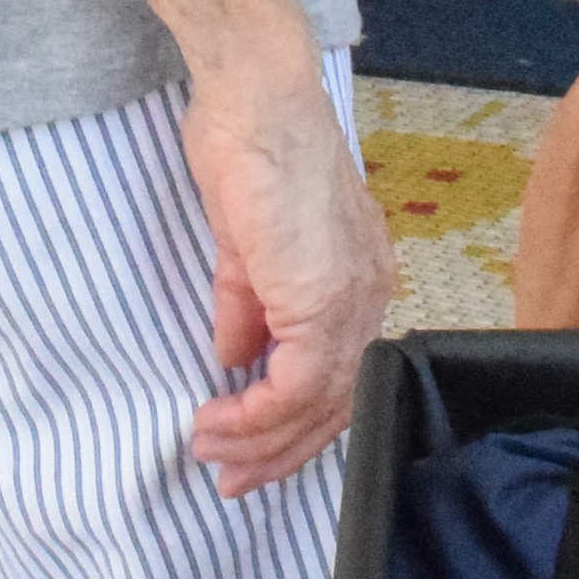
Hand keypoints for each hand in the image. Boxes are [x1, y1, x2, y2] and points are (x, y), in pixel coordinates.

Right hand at [179, 42, 394, 493]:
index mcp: (359, 279)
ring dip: (259, 440)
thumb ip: (250, 306)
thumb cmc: (251, 151)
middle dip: (278, 453)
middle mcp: (368, 294)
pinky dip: (256, 414)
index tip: (244, 450)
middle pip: (337, 405)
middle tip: (230, 478)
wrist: (256, 101)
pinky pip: (297, 384)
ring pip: (318, 404)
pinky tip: (218, 418)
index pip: (340, 378)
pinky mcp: (322, 296)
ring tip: (210, 450)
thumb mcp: (248, 247)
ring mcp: (351, 297)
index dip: (294, 426)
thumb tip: (236, 357)